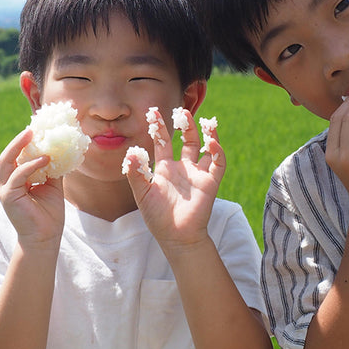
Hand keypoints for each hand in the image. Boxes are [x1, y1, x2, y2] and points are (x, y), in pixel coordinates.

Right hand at [0, 128, 64, 248]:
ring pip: (6, 163)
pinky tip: (44, 159)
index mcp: (17, 180)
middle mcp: (8, 183)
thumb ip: (53, 169)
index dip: (24, 143)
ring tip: (33, 136)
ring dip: (19, 148)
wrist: (46, 237)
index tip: (37, 129)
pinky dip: (30, 166)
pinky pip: (17, 176)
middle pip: (7, 156)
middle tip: (31, 129)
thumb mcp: (53, 185)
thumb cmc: (49, 213)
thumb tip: (63, 151)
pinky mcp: (8, 197)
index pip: (17, 156)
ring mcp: (6, 190)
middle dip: (18, 141)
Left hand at [122, 109, 224, 257]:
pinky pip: (218, 163)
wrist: (176, 237)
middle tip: (181, 111)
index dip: (159, 127)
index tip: (153, 112)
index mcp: (164, 168)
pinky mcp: (210, 182)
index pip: (162, 142)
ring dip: (208, 134)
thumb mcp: (142, 193)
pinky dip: (217, 151)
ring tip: (206, 121)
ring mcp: (197, 174)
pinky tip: (212, 143)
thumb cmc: (157, 217)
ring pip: (206, 148)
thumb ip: (135, 173)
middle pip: (187, 140)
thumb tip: (130, 152)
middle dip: (185, 125)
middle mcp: (182, 167)